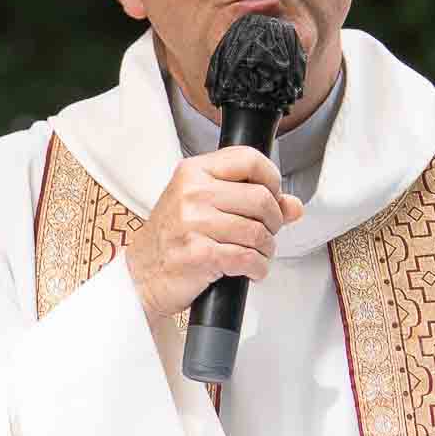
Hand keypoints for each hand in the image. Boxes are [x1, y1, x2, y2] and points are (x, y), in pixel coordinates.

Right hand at [124, 145, 297, 327]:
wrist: (141, 276)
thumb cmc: (172, 239)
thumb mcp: (203, 206)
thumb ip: (249, 199)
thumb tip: (292, 206)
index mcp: (194, 172)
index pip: (249, 159)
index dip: (272, 179)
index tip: (272, 195)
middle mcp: (192, 193)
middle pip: (261, 198)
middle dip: (273, 221)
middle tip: (264, 232)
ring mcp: (193, 223)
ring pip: (258, 231)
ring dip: (266, 249)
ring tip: (255, 253)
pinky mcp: (199, 254)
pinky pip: (248, 258)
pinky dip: (257, 268)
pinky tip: (250, 269)